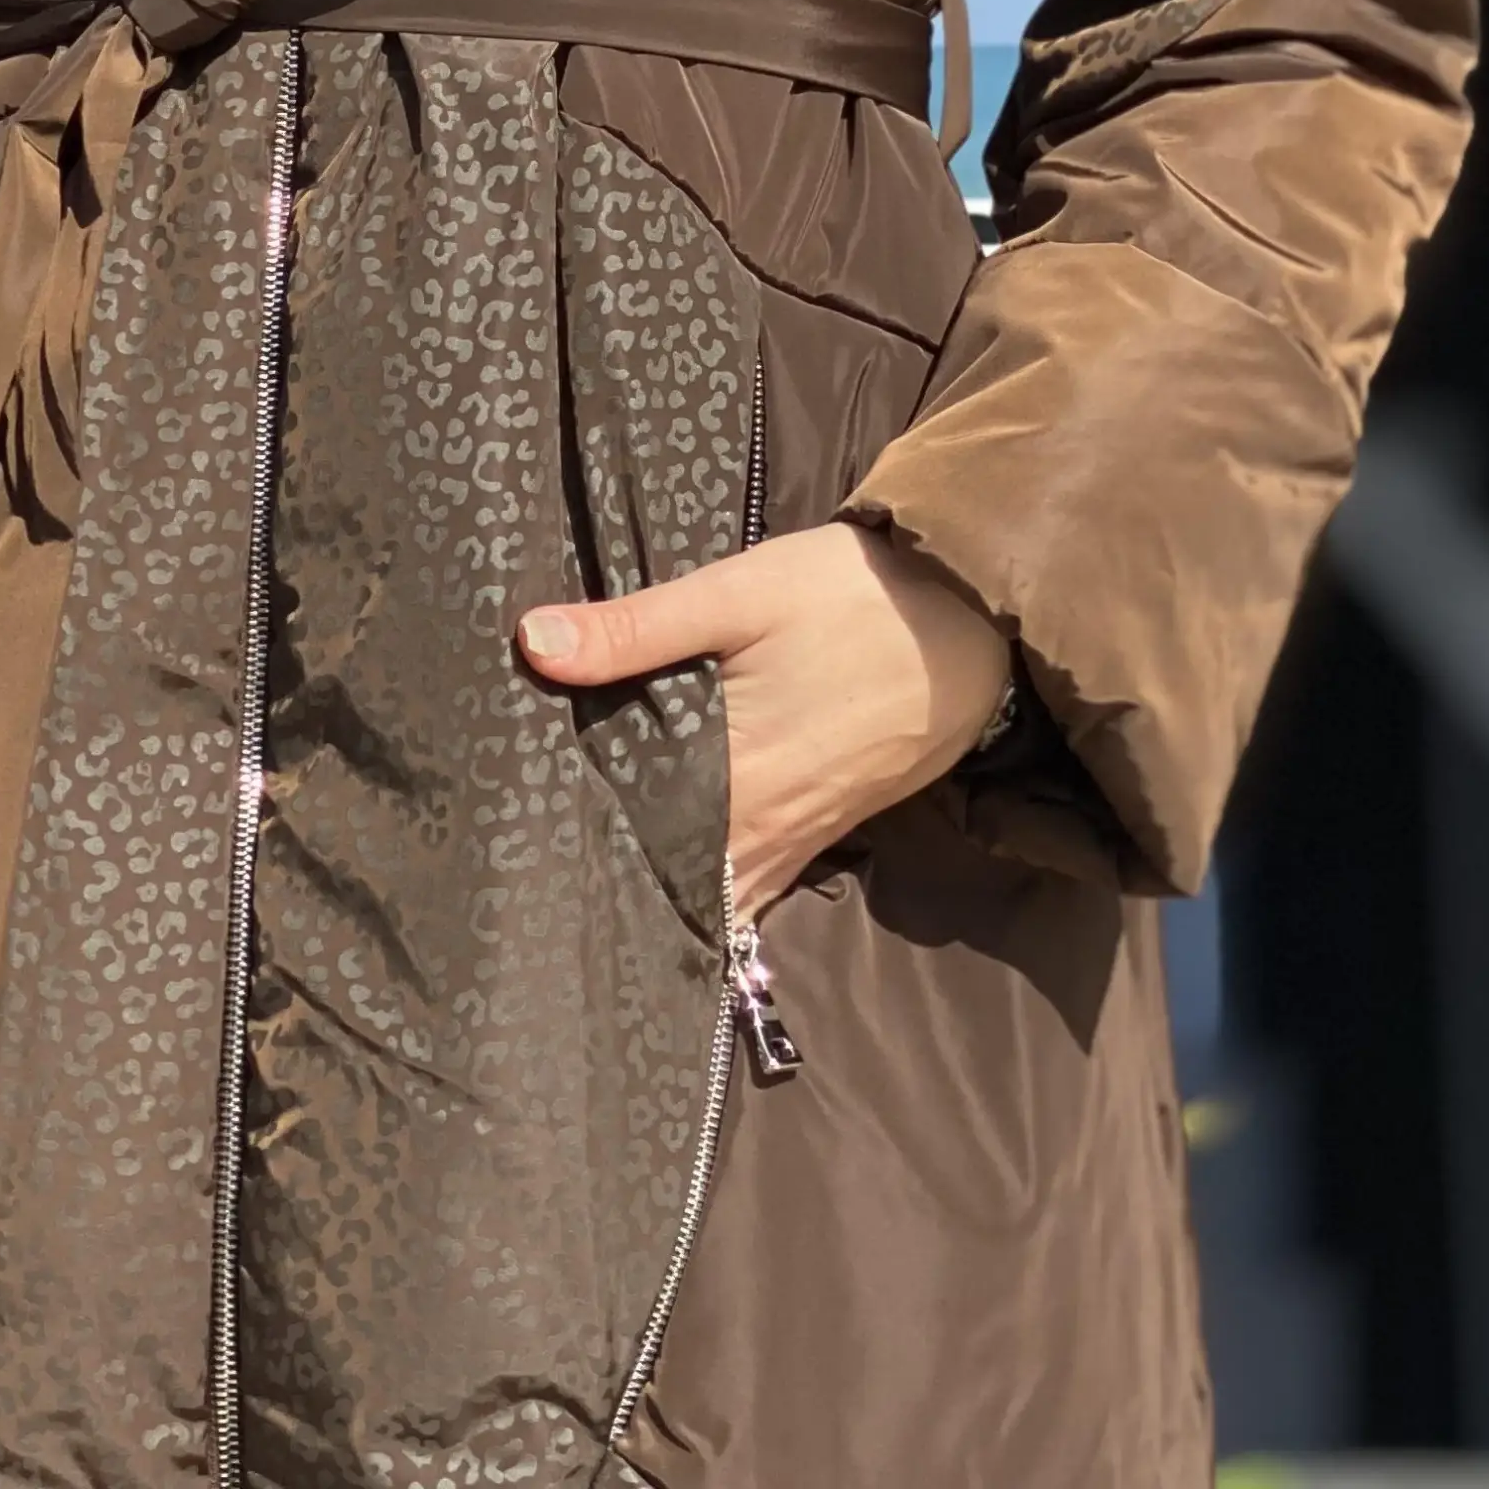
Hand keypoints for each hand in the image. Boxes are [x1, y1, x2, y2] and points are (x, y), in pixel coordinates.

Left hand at [517, 523, 1013, 914]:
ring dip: (663, 887)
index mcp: (735, 784)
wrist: (969, 614)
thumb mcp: (739, 594)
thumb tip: (532, 644)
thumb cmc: (850, 597)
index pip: (636, 854)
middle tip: (533, 873)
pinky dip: (713, 882)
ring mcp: (802, 839)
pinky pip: (756, 880)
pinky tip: (673, 860)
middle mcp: (767, 833)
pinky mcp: (827, 829)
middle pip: (673, 887)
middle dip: (611, 884)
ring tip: (588, 877)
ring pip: (717, 894)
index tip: (518, 857)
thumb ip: (636, 628)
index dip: (577, 863)